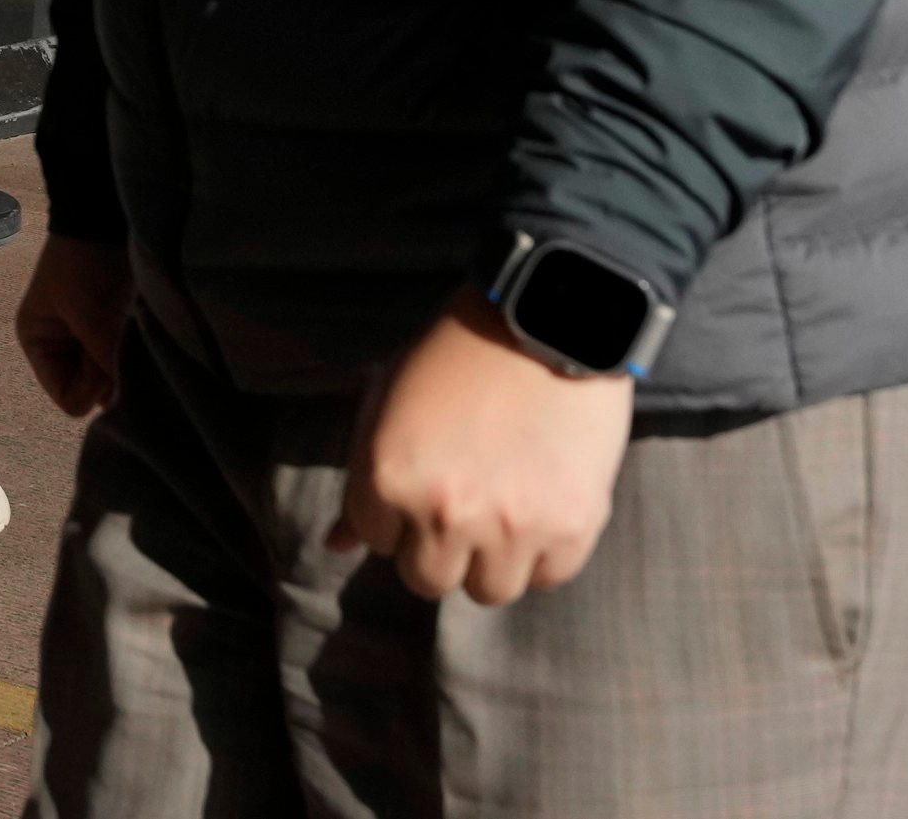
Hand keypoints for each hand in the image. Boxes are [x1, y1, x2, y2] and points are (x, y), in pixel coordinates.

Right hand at [16, 232, 132, 417]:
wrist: (105, 215)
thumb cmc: (87, 264)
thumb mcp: (91, 317)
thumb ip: (105, 365)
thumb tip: (126, 406)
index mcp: (39, 343)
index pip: (67, 398)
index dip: (90, 387)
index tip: (106, 358)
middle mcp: (61, 347)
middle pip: (90, 390)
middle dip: (109, 373)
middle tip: (121, 339)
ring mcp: (87, 337)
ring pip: (111, 375)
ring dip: (124, 360)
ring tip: (132, 330)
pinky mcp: (111, 326)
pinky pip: (123, 357)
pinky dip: (133, 350)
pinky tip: (139, 329)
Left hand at [329, 293, 635, 605]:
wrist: (549, 315)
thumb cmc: (457, 351)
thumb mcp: (387, 399)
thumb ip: (360, 477)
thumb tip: (335, 546)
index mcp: (389, 478)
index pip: (376, 541)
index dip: (396, 512)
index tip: (423, 480)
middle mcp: (444, 513)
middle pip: (427, 581)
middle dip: (438, 548)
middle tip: (463, 503)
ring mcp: (511, 527)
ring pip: (489, 591)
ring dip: (492, 559)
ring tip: (504, 507)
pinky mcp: (571, 528)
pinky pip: (549, 577)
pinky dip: (545, 551)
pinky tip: (544, 504)